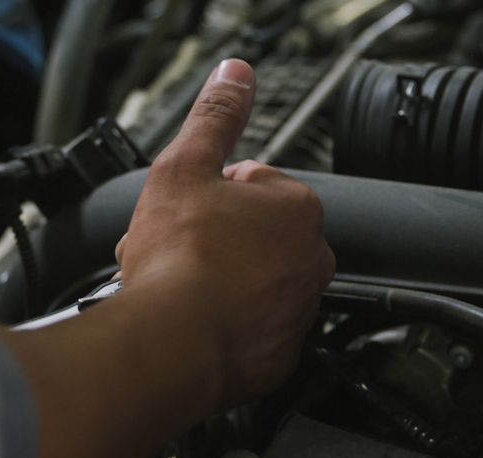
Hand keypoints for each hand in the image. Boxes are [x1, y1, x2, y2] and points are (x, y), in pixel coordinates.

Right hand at [118, 58, 334, 407]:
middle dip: (213, 239)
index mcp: (296, 207)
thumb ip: (215, 117)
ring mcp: (298, 311)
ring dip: (217, 281)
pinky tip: (192, 321)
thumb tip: (236, 76)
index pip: (252, 183)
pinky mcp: (280, 356)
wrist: (171, 344)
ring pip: (251, 283)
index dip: (208, 194)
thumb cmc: (179, 260)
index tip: (184, 212)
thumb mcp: (185, 167)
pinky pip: (250, 329)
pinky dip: (224, 325)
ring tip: (176, 288)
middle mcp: (311, 260)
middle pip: (253, 236)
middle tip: (173, 251)